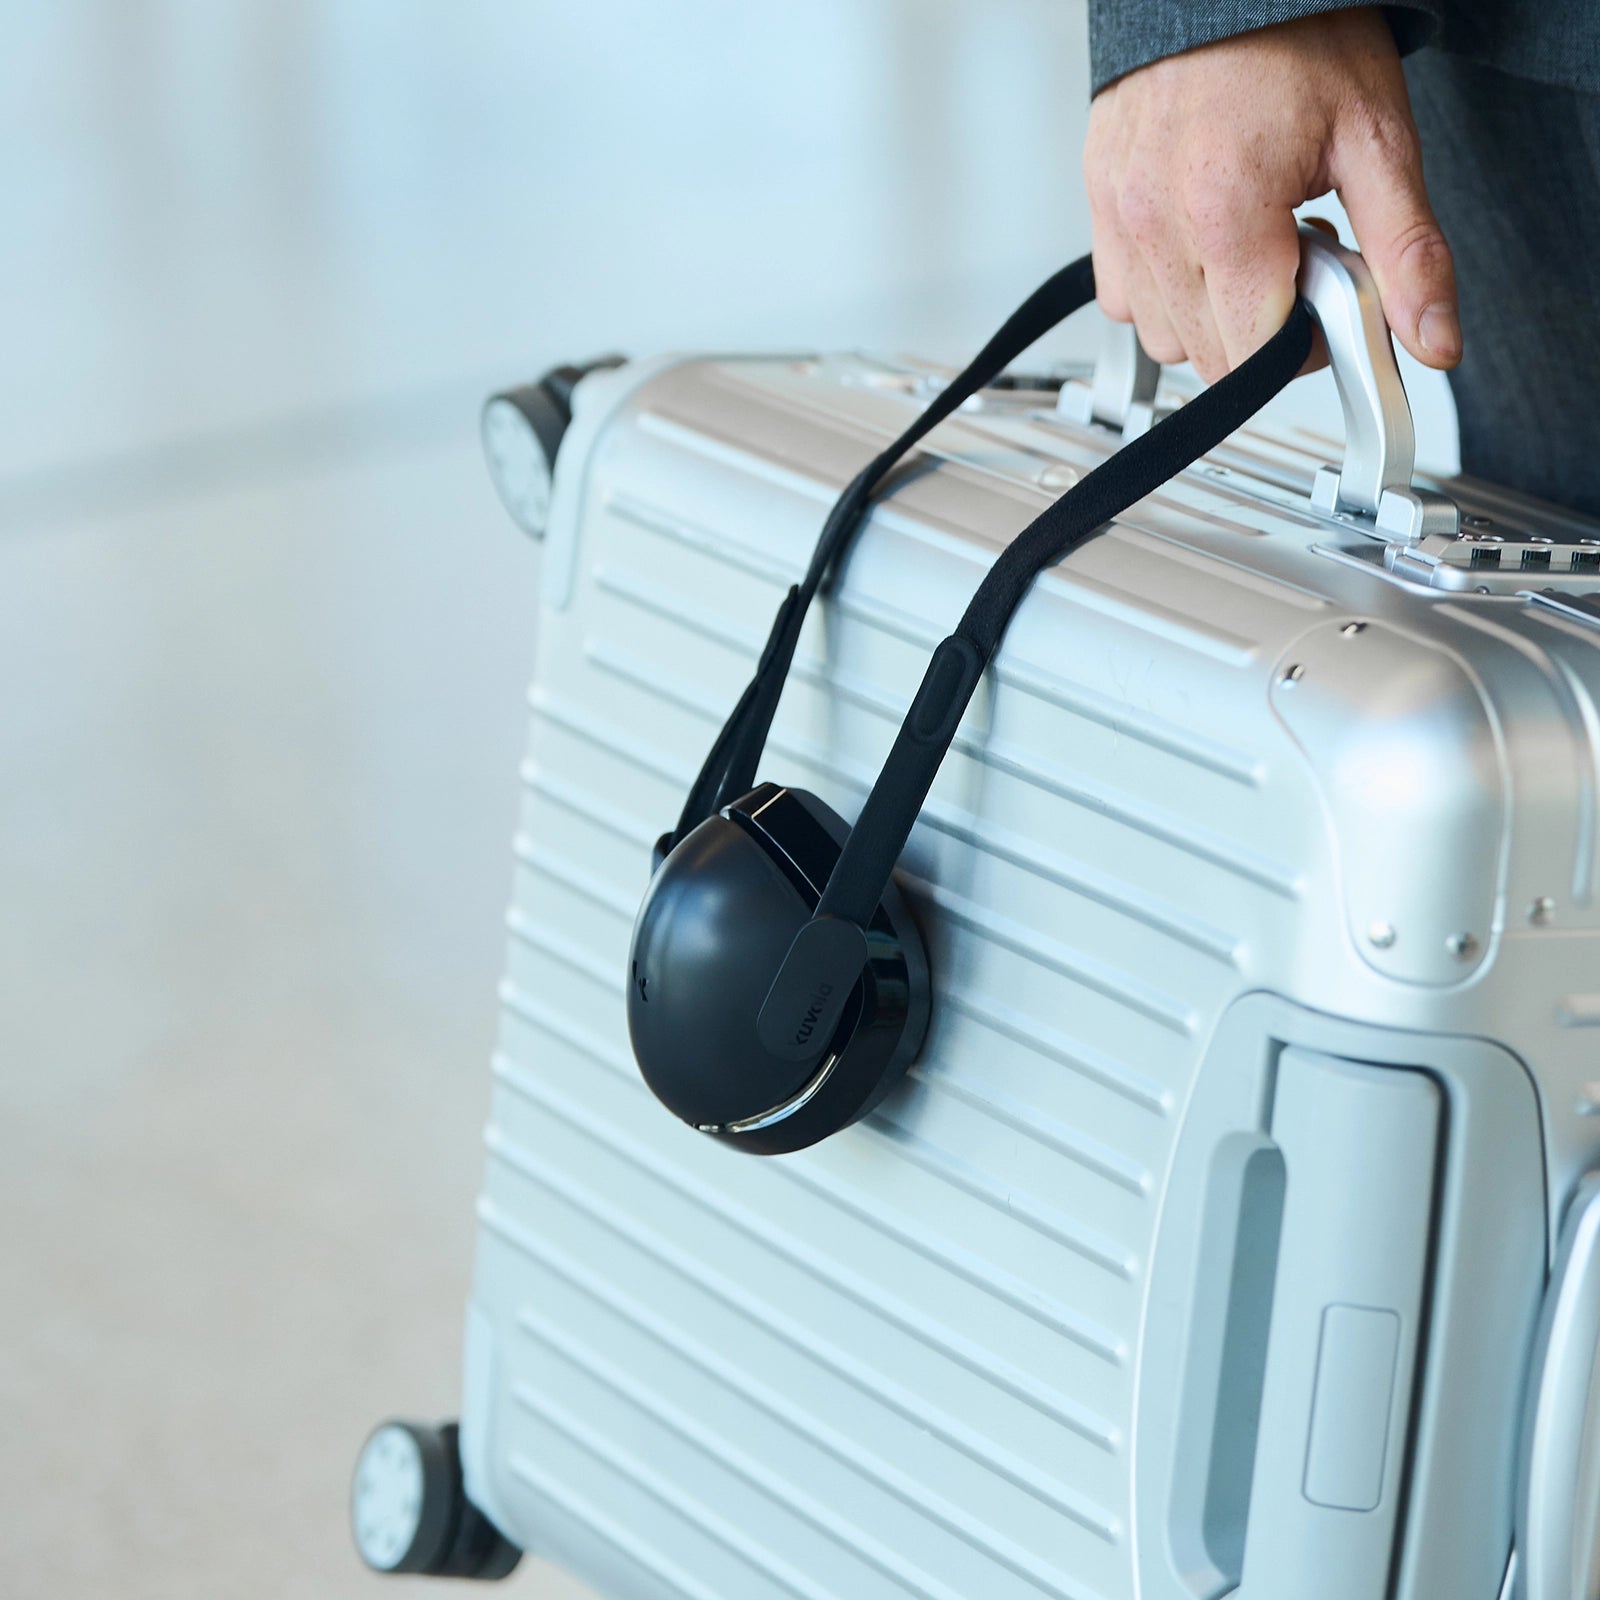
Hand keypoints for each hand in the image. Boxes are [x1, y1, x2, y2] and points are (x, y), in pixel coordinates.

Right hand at [1083, 7, 1458, 381]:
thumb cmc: (1298, 35)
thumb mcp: (1377, 141)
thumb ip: (1406, 252)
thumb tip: (1432, 339)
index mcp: (1227, 211)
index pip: (1258, 356)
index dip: (1307, 348)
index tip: (1330, 303)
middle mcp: (1157, 221)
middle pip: (1212, 358)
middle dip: (1264, 331)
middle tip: (1298, 258)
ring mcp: (1119, 215)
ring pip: (1163, 339)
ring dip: (1213, 315)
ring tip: (1250, 243)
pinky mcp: (1098, 205)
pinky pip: (1124, 299)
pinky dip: (1165, 290)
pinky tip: (1202, 242)